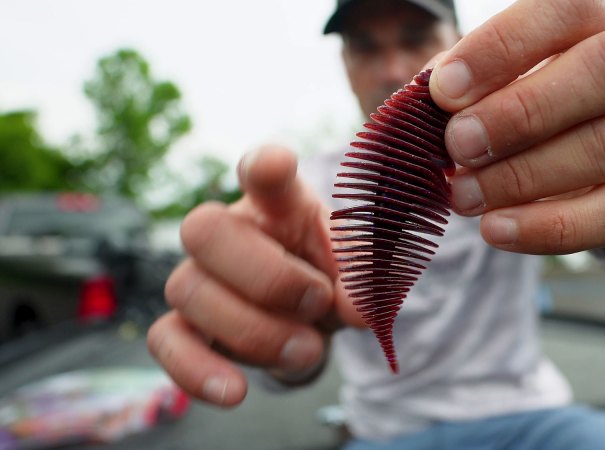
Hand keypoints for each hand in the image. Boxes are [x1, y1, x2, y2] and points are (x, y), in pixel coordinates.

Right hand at [147, 146, 362, 406]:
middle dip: (267, 276)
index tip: (276, 164)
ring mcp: (201, 276)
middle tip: (317, 302)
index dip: (265, 166)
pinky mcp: (185, 325)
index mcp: (280, 205)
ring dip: (255, 331)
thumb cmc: (332, 279)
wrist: (313, 323)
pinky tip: (235, 392)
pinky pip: (166, 342)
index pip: (264, 174)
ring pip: (188, 290)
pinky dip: (198, 371)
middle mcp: (231, 232)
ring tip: (307, 348)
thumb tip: (361, 309)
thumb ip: (367, 282)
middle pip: (204, 228)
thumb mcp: (361, 275)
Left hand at [429, 0, 604, 253]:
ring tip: (464, 196)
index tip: (443, 91)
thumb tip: (428, 99)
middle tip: (458, 146)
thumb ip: (477, 80)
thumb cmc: (551, 95)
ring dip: (526, 177)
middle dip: (522, 112)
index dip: (502, 48)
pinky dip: (552, 227)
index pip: (569, 9)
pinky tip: (498, 230)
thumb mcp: (517, 72)